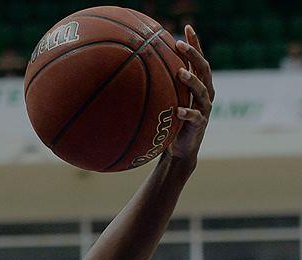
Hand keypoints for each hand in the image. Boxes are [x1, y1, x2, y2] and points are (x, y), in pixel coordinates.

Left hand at [168, 25, 213, 162]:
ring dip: (192, 81)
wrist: (180, 149)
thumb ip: (160, 84)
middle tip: (180, 45)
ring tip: (180, 73)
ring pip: (202, 90)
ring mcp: (204, 108)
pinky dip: (187, 113)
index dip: (195, 43)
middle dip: (193, 55)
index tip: (187, 26)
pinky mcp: (200, 124)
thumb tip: (136, 67)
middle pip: (204, 69)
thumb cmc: (171, 121)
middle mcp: (205, 92)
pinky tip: (178, 111)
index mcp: (198, 84)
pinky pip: (195, 117)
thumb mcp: (166, 100)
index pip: (198, 59)